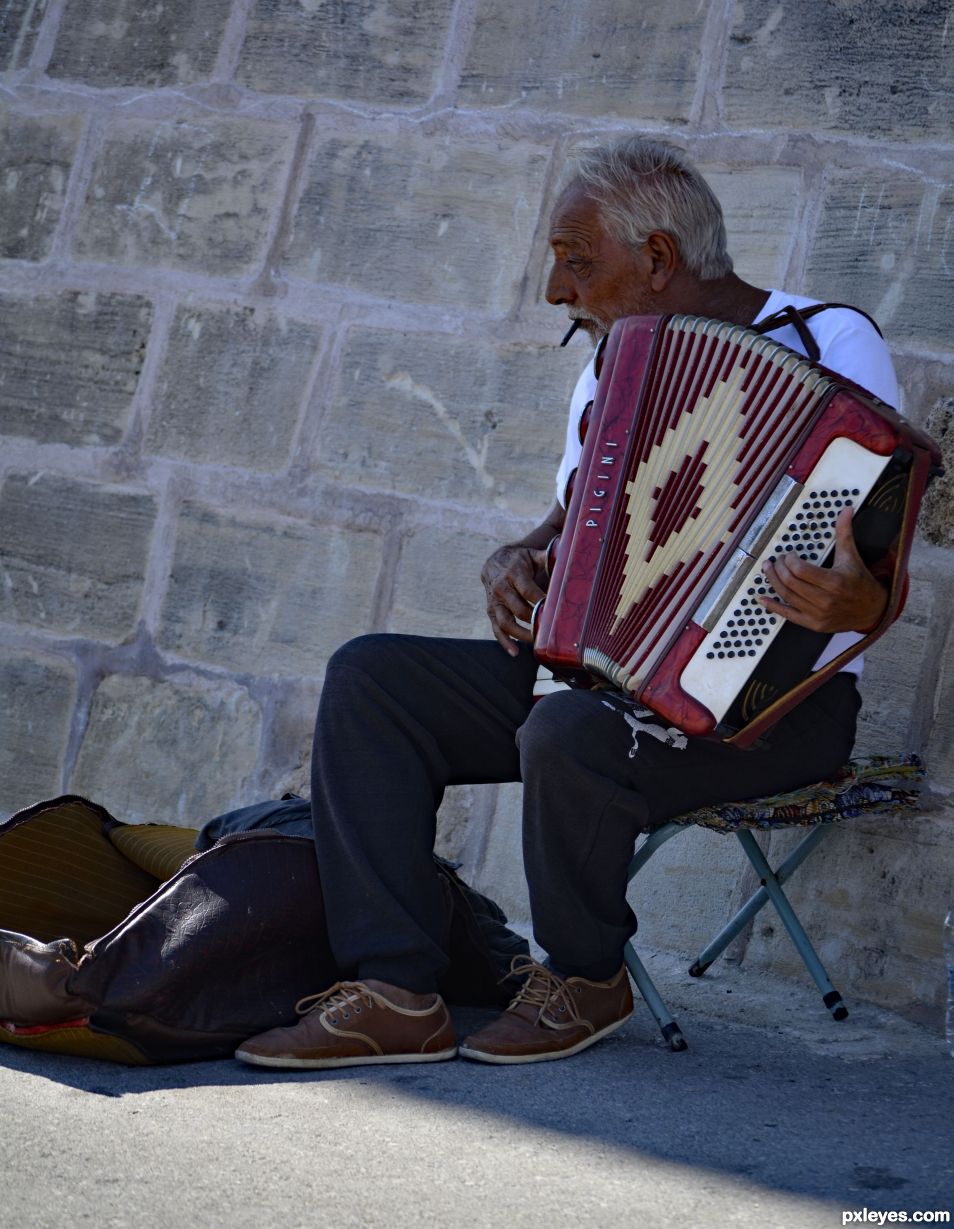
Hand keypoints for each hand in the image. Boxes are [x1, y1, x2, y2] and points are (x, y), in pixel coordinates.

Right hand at [481, 544, 548, 654]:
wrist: (494, 561)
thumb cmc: (519, 560)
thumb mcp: (532, 555)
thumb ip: (547, 558)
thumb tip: (566, 558)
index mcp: (514, 573)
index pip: (528, 591)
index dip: (541, 602)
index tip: (555, 611)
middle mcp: (502, 588)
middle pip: (518, 609)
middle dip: (534, 621)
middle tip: (551, 630)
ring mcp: (495, 601)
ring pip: (505, 622)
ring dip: (521, 634)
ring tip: (536, 643)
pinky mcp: (491, 611)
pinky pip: (496, 629)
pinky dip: (504, 642)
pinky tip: (515, 652)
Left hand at [760, 507, 887, 633]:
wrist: (873, 610)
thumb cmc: (860, 582)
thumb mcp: (852, 557)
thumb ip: (845, 533)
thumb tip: (845, 510)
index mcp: (834, 582)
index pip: (800, 570)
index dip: (789, 561)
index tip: (789, 555)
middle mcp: (825, 600)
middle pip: (790, 582)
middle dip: (779, 569)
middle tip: (776, 561)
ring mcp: (818, 614)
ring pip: (787, 596)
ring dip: (773, 582)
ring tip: (768, 570)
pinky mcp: (814, 624)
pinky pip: (788, 615)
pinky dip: (773, 607)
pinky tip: (762, 598)